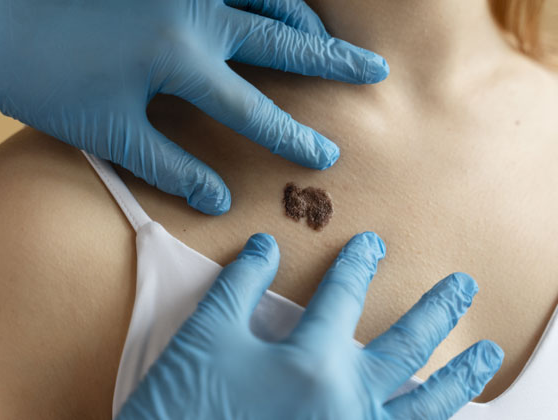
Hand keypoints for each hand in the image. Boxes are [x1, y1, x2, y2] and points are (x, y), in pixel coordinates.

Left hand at [0, 0, 387, 214]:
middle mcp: (196, 12)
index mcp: (182, 59)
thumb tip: (218, 199)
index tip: (327, 155)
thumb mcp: (107, 129)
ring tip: (329, 32)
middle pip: (283, 38)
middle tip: (373, 69)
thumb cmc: (44, 74)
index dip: (295, 136)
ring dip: (303, 14)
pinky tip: (275, 0)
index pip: (256, 108)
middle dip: (333, 59)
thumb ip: (169, 165)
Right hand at [117, 232, 502, 419]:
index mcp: (311, 365)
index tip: (371, 246)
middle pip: (405, 347)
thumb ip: (239, 284)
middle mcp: (346, 405)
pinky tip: (437, 415)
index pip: (342, 297)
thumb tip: (263, 246)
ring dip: (456, 378)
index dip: (356, 264)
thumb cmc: (183, 408)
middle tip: (461, 286)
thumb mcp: (204, 336)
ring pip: (421, 408)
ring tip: (483, 355)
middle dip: (436, 310)